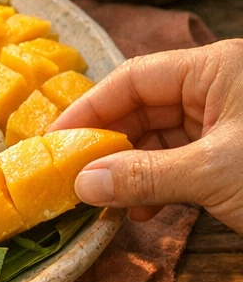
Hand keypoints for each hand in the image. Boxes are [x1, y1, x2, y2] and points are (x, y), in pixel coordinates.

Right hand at [53, 41, 242, 234]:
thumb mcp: (212, 172)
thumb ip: (146, 175)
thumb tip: (83, 184)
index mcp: (214, 69)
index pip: (135, 78)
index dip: (91, 108)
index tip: (56, 140)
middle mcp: (216, 89)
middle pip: (143, 109)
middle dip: (108, 146)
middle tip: (72, 176)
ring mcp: (225, 124)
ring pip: (159, 141)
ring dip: (129, 172)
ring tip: (102, 200)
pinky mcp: (229, 158)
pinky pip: (180, 165)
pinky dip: (156, 187)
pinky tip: (138, 211)